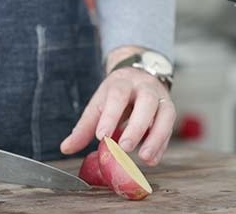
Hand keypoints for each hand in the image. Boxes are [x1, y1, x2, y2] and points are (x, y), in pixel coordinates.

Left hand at [60, 48, 175, 165]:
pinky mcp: (169, 110)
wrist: (138, 75)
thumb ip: (84, 128)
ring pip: (165, 113)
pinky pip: (169, 127)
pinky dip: (162, 144)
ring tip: (144, 157)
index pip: (117, 96)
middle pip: (146, 102)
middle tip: (125, 148)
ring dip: (156, 137)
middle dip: (136, 126)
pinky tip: (152, 159)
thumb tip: (66, 148)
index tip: (101, 137)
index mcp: (122, 83)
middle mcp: (144, 87)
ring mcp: (161, 97)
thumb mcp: (98, 104)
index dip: (110, 116)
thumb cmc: (115, 94)